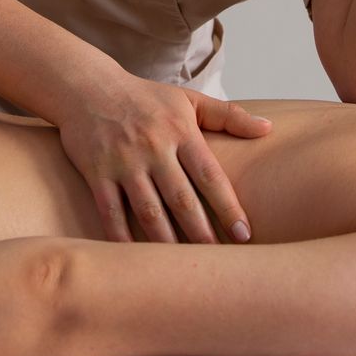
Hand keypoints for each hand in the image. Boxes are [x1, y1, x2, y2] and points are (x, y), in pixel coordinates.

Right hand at [54, 74, 268, 243]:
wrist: (87, 87)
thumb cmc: (144, 97)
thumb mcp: (188, 99)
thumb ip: (229, 115)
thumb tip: (268, 128)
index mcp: (180, 132)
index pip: (210, 174)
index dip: (228, 206)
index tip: (244, 234)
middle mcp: (153, 148)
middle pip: (181, 198)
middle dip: (201, 232)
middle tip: (218, 261)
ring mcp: (123, 162)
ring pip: (148, 210)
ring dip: (166, 242)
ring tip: (181, 268)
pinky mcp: (97, 174)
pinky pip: (110, 212)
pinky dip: (121, 237)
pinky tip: (134, 259)